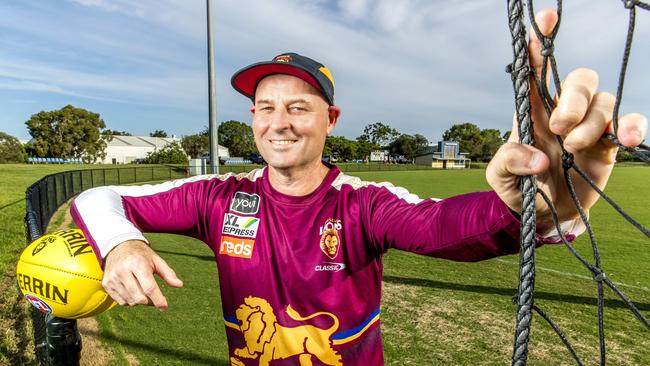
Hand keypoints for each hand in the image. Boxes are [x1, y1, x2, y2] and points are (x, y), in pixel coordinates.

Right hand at [103, 240, 182, 310]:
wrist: (118, 246)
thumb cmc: (141, 255)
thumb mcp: (156, 260)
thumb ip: (168, 273)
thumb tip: (179, 285)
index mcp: (137, 264)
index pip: (149, 287)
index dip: (158, 299)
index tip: (165, 307)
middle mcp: (123, 271)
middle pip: (139, 297)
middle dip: (150, 302)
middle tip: (155, 298)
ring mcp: (113, 278)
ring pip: (130, 302)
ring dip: (140, 302)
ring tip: (144, 292)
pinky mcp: (106, 284)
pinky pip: (121, 302)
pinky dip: (130, 301)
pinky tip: (133, 291)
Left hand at [486, 9, 647, 228]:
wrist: (546, 214)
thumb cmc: (520, 188)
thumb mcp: (500, 177)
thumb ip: (508, 162)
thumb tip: (538, 158)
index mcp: (532, 111)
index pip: (536, 71)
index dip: (540, 44)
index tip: (545, 19)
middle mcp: (562, 111)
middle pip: (580, 79)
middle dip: (573, 99)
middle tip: (559, 129)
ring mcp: (588, 125)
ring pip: (604, 101)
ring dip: (592, 122)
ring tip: (574, 148)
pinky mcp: (608, 142)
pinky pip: (628, 122)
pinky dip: (631, 125)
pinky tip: (624, 138)